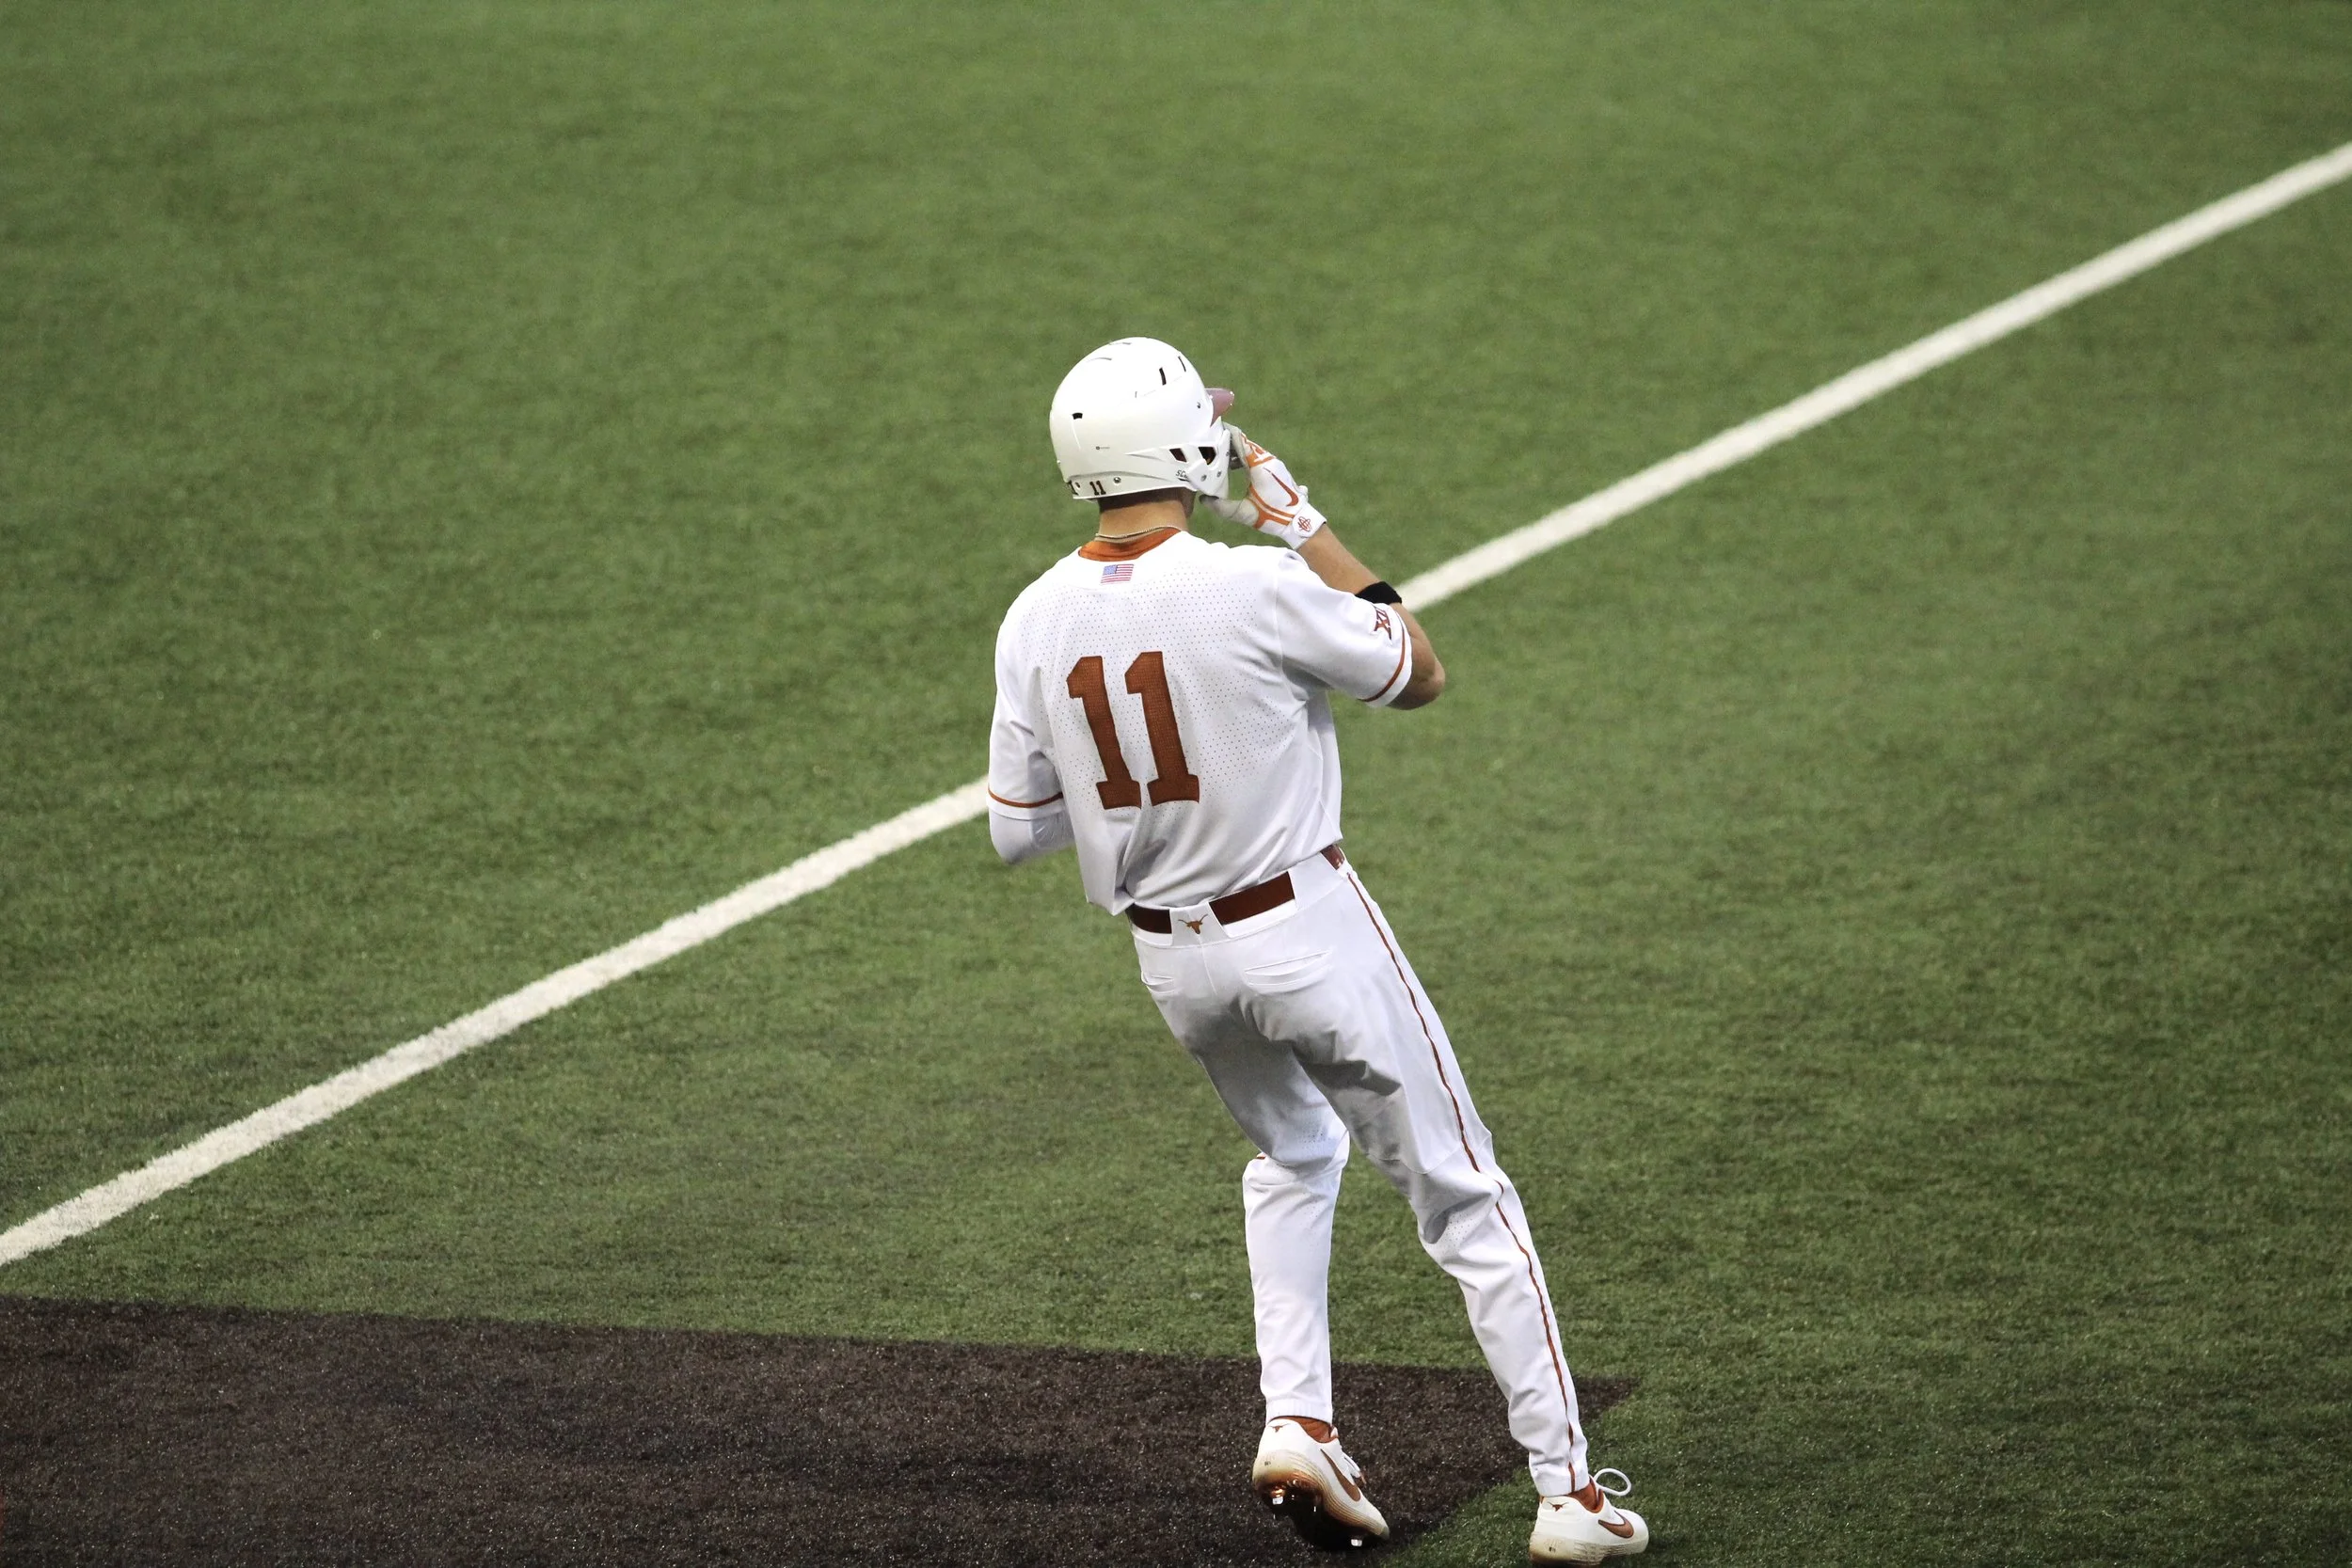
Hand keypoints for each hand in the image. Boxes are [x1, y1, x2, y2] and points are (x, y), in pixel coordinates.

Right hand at [1203, 425, 1326, 548]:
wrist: (1298, 520)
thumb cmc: (1273, 517)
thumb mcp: (1244, 513)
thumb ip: (1222, 507)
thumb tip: (1204, 499)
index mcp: (1260, 467)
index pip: (1241, 443)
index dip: (1227, 433)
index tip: (1215, 426)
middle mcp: (1268, 461)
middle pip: (1245, 444)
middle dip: (1228, 442)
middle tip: (1211, 442)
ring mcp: (1275, 464)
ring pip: (1252, 450)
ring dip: (1236, 451)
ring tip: (1219, 455)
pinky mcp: (1277, 469)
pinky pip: (1257, 457)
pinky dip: (1244, 457)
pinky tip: (1234, 466)